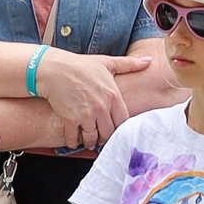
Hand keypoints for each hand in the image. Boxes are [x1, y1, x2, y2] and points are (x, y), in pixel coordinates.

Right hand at [35, 47, 153, 152]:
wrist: (54, 69)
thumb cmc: (79, 65)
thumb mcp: (107, 62)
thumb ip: (129, 64)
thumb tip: (149, 60)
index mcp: (113, 95)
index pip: (123, 120)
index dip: (119, 128)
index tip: (115, 129)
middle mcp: (101, 107)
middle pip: (108, 132)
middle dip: (105, 138)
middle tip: (102, 139)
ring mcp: (86, 114)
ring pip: (92, 137)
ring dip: (90, 142)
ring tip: (89, 143)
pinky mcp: (70, 118)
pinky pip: (73, 137)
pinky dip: (73, 142)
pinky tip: (73, 142)